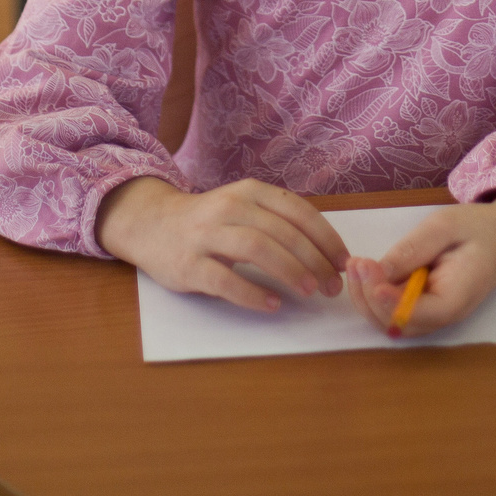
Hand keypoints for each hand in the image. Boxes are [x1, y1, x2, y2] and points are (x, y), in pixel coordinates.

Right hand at [97, 176, 349, 313]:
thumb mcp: (245, 208)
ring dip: (289, 270)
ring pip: (256, 248)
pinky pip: (224, 279)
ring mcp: (206, 235)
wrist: (151, 225)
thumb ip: (279, 222)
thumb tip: (328, 253)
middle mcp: (229, 208)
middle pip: (281, 232)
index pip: (298, 212)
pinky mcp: (188, 264)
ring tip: (310, 291)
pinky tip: (273, 303)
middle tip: (332, 286)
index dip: (326, 238)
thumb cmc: (210, 222)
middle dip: (314, 260)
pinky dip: (252, 292)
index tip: (344, 263)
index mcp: (250, 192)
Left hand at [344, 192, 495, 336]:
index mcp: (458, 297)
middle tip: (356, 262)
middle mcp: (443, 316)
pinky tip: (364, 271)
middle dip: (371, 297)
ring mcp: (431, 315)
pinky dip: (373, 295)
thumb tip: (380, 271)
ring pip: (390, 322)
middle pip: (399, 324)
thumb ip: (414, 249)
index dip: (392, 301)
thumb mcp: (445, 226)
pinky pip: (392, 311)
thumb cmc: (476, 228)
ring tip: (355, 264)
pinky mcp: (420, 307)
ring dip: (367, 299)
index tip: (370, 274)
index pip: (422, 313)